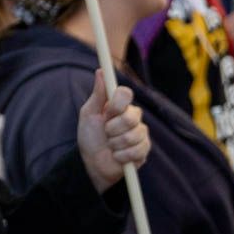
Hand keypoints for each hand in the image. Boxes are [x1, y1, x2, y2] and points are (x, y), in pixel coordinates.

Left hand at [76, 69, 149, 191]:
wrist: (92, 162)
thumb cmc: (90, 135)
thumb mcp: (89, 114)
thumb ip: (98, 94)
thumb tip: (100, 71)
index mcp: (119, 105)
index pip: (126, 93)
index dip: (116, 104)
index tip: (106, 113)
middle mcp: (133, 116)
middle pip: (131, 116)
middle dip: (112, 128)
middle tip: (105, 133)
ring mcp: (140, 133)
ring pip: (133, 135)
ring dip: (115, 144)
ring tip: (110, 146)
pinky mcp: (144, 150)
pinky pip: (137, 151)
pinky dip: (121, 156)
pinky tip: (117, 156)